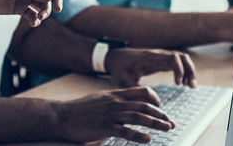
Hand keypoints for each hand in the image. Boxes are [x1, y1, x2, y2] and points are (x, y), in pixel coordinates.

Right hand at [51, 87, 172, 143]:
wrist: (62, 115)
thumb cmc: (79, 110)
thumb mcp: (99, 99)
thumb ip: (113, 101)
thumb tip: (125, 105)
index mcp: (115, 95)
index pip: (141, 92)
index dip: (155, 100)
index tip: (161, 109)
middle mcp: (115, 102)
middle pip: (144, 105)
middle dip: (161, 114)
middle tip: (171, 122)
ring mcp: (110, 114)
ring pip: (138, 116)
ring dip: (155, 123)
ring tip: (167, 128)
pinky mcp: (105, 127)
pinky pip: (125, 131)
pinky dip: (138, 135)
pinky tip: (148, 139)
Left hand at [105, 48, 196, 87]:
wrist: (116, 57)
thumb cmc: (120, 68)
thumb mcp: (123, 80)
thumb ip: (135, 90)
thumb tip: (148, 103)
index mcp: (151, 59)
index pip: (172, 59)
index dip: (179, 70)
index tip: (179, 84)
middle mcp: (159, 55)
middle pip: (182, 57)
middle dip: (190, 71)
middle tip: (191, 86)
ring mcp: (161, 57)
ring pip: (182, 59)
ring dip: (189, 71)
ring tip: (190, 86)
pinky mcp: (162, 61)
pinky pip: (178, 63)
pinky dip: (185, 71)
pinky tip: (184, 83)